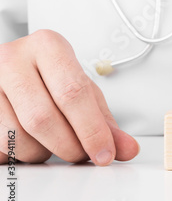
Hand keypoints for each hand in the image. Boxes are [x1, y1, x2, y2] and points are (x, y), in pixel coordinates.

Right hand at [0, 30, 138, 164]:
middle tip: (81, 154)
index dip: (91, 130)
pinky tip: (31, 143)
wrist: (15, 69)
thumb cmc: (53, 80)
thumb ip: (106, 123)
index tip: (105, 154)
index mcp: (48, 46)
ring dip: (42, 153)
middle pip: (43, 118)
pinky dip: (20, 154)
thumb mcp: (84, 94)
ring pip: (16, 136)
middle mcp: (13, 58)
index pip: (73, 93)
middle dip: (68, 147)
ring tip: (53, 144)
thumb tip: (129, 149)